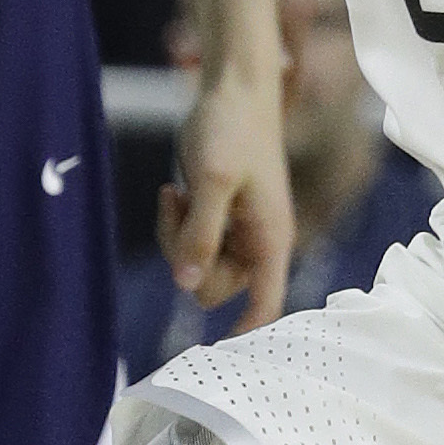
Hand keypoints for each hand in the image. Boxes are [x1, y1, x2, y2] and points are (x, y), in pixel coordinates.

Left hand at [162, 61, 294, 329]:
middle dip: (185, 257)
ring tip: (174, 193)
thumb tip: (184, 285)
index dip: (246, 333)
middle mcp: (256, 243)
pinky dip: (174, 221)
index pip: (266, 305)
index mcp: (270, 240)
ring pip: (194, 265)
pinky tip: (172, 190)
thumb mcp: (210, 180)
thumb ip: (200, 233)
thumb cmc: (230, 129)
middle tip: (178, 210)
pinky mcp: (215, 216)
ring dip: (175, 235)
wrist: (231, 89)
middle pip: (212, 287)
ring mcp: (235, 231)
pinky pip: (186, 241)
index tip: (219, 355)